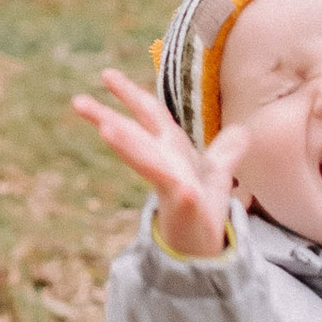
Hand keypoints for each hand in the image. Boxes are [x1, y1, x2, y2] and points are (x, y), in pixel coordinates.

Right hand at [70, 69, 247, 258]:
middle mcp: (166, 163)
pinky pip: (186, 199)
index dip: (129, 93)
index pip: (149, 114)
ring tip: (106, 131)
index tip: (105, 74)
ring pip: (148, 163)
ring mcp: (173, 185)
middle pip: (134, 136)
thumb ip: (226, 152)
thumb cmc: (204, 209)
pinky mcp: (189, 209)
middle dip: (107, 118)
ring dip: (128, 147)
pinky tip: (185, 190)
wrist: (205, 246)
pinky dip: (184, 193)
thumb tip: (243, 132)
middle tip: (78, 102)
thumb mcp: (217, 174)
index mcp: (171, 149)